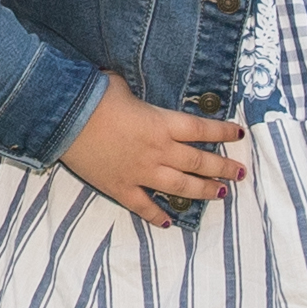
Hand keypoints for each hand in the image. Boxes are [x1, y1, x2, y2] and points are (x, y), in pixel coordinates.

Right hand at [55, 76, 250, 231]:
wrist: (65, 119)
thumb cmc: (94, 96)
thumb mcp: (122, 85)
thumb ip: (138, 95)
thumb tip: (135, 91)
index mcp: (163, 125)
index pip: (202, 131)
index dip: (224, 132)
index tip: (239, 135)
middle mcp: (159, 151)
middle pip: (199, 163)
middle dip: (224, 168)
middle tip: (240, 173)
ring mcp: (141, 172)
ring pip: (181, 187)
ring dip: (204, 192)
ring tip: (221, 195)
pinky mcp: (121, 187)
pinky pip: (144, 206)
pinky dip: (157, 215)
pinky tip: (169, 222)